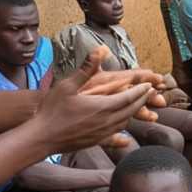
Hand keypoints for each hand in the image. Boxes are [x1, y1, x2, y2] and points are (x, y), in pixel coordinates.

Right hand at [36, 48, 158, 150]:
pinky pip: (115, 136)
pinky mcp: (95, 142)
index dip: (141, 90)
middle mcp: (106, 121)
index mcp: (102, 106)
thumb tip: (100, 49)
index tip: (150, 84)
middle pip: (131, 110)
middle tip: (150, 92)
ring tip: (138, 106)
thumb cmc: (52, 110)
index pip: (129, 97)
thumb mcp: (68, 85)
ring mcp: (101, 134)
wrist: (41, 138)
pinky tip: (125, 136)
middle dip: (142, 100)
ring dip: (133, 113)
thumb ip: (86, 68)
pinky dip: (123, 131)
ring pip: (124, 123)